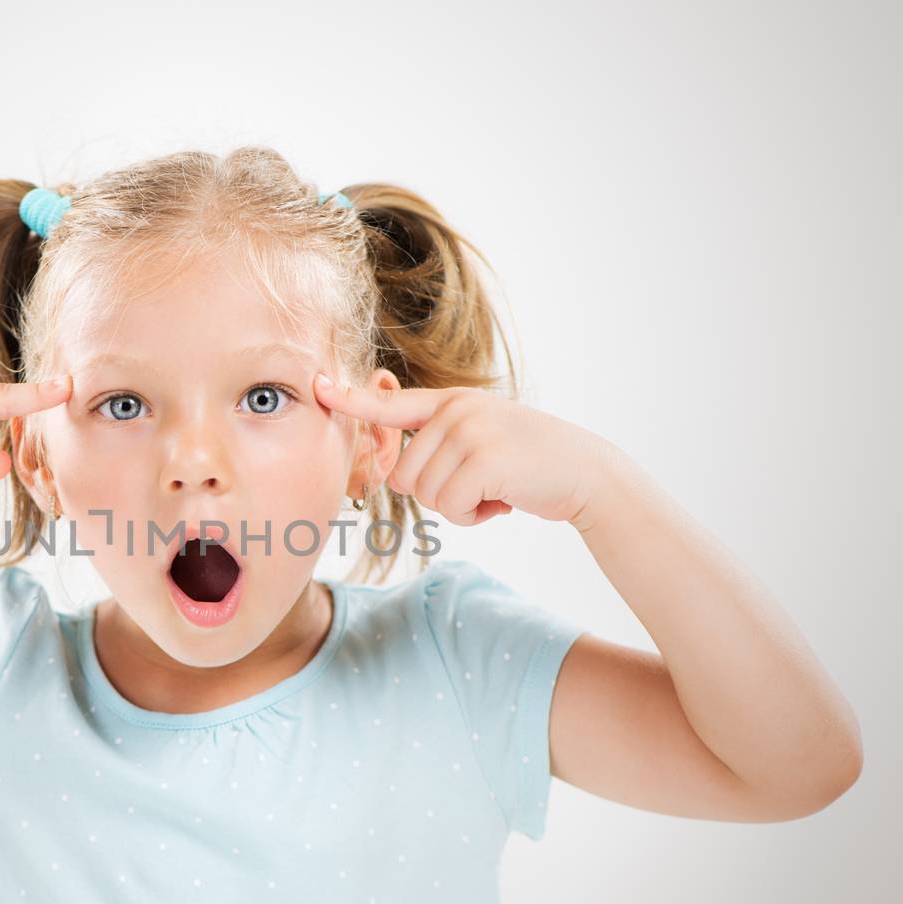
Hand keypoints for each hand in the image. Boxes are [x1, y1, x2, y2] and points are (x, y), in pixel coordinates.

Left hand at [311, 372, 618, 528]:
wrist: (584, 473)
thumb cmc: (527, 465)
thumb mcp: (481, 439)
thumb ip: (441, 443)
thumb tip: (397, 475)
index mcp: (450, 403)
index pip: (390, 404)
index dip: (351, 401)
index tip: (318, 387)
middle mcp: (455, 410)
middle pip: (404, 475)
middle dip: (439, 494)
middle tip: (481, 485)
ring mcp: (469, 430)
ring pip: (426, 493)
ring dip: (459, 507)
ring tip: (495, 490)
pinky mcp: (483, 458)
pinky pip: (451, 506)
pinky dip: (474, 516)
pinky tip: (503, 501)